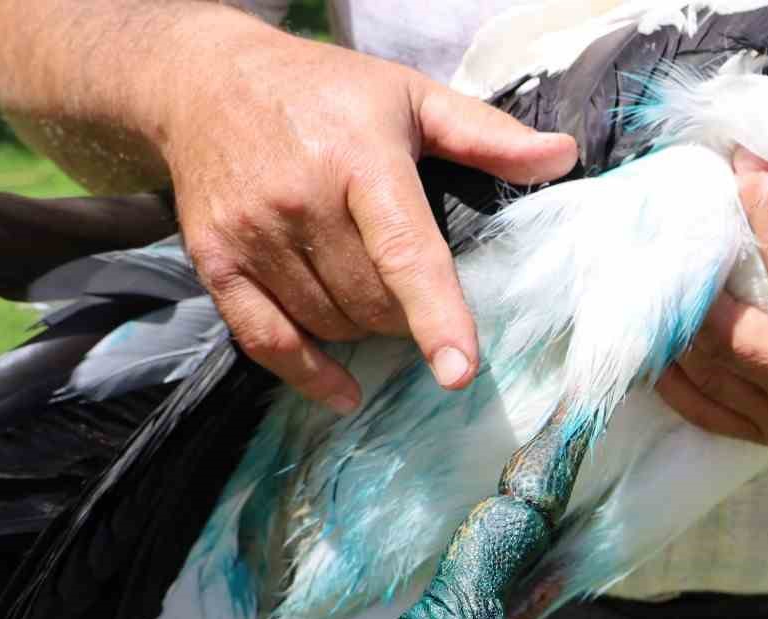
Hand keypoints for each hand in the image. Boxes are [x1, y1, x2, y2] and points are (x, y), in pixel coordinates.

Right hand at [161, 20, 576, 411]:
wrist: (204, 78)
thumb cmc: (327, 91)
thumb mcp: (411, 95)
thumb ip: (486, 136)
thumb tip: (562, 156)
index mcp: (359, 159)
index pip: (405, 252)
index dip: (436, 316)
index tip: (460, 370)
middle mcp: (301, 199)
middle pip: (372, 303)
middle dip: (404, 316)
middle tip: (409, 286)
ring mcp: (252, 233)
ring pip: (330, 324)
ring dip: (363, 331)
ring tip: (370, 294)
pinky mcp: (214, 259)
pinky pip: (266, 341)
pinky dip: (309, 374)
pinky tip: (342, 391)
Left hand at [658, 149, 767, 451]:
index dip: (765, 207)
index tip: (745, 162)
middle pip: (727, 326)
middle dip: (701, 264)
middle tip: (686, 211)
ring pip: (706, 368)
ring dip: (677, 316)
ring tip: (662, 261)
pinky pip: (705, 411)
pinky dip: (674, 376)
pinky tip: (660, 335)